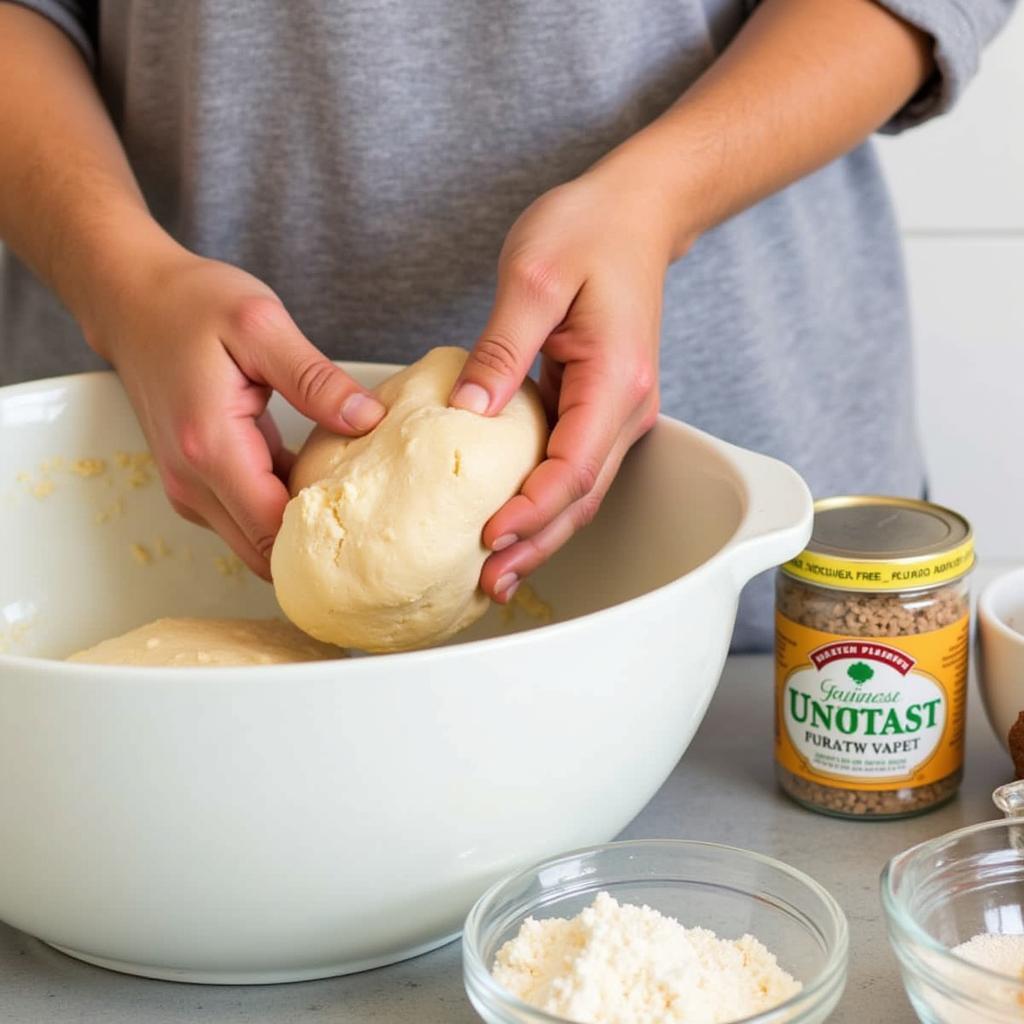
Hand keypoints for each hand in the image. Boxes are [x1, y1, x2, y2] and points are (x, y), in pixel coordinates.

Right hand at [89, 250, 385, 578]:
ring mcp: (191, 488)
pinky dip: (282, 507)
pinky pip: (248, 516)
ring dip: (299, 527)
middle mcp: (193, 482)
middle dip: (317, 543)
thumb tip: (367, 420)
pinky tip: (316, 477)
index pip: (275, 533)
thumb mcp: (262, 326)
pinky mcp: (197, 483)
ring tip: (348, 493)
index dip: (325, 535)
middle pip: (265, 553)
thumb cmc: (191, 306)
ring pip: (256, 540)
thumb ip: (316, 379)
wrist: (133, 301)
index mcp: (212, 449)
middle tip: (370, 514)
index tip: (370, 518)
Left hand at [450, 166, 674, 601]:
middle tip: (488, 582)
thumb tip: (469, 411)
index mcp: (615, 379)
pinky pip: (573, 467)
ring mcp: (618, 410)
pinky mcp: (600, 405)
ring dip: (541, 533)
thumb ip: (501, 349)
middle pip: (582, 497)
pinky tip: (511, 518)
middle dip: (536, 544)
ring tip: (496, 571)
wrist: (634, 211)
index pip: (574, 467)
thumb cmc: (587, 230)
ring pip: (581, 491)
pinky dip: (543, 501)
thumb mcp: (533, 276)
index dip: (532, 511)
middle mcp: (627, 406)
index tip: (488, 537)